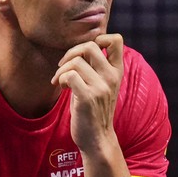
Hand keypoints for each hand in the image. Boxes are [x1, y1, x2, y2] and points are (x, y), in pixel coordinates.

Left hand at [53, 33, 123, 153]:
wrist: (97, 139)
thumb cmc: (94, 111)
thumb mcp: (101, 85)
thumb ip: (96, 67)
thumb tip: (80, 48)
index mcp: (117, 72)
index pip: (117, 40)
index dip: (98, 38)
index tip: (85, 53)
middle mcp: (112, 77)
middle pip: (91, 45)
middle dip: (71, 52)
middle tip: (65, 65)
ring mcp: (101, 87)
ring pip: (76, 61)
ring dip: (61, 69)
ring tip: (61, 81)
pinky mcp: (87, 97)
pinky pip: (69, 75)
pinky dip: (60, 79)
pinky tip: (62, 87)